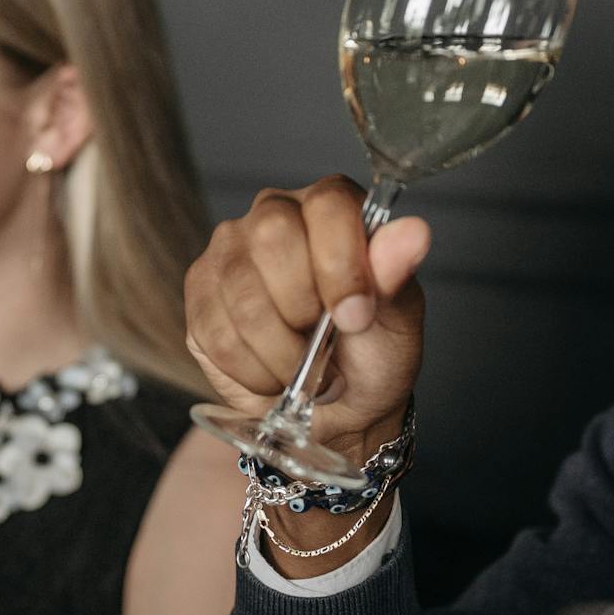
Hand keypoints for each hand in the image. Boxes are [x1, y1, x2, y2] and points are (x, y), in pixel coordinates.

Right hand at [184, 175, 428, 461]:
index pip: (328, 204)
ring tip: (302, 367)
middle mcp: (274, 214)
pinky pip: (216, 331)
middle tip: (327, 344)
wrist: (335, 410)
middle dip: (304, 308)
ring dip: (280, 351)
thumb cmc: (371, 356)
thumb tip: (413, 233)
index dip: (340, 264)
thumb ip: (395, 274)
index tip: (356, 316)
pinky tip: (271, 372)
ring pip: (241, 293)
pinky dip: (252, 370)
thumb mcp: (397, 320)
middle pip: (272, 237)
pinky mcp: (199, 292)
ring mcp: (229, 250)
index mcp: (332, 207)